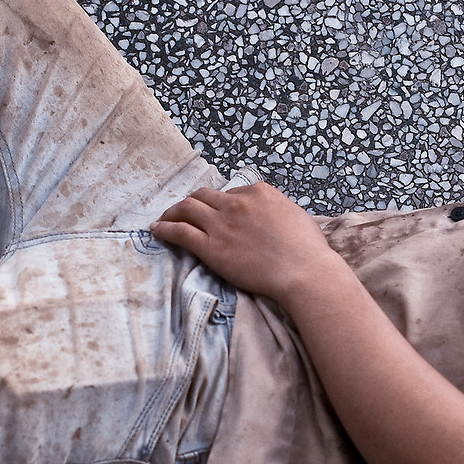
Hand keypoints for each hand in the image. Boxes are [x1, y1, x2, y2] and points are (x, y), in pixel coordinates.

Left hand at [151, 183, 343, 304]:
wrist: (303, 271)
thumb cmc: (308, 249)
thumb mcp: (296, 216)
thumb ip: (278, 211)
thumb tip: (273, 216)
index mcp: (258, 192)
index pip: (232, 192)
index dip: (221, 202)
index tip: (217, 211)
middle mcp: (236, 203)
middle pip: (204, 195)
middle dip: (192, 201)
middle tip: (184, 210)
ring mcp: (221, 224)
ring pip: (186, 208)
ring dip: (172, 211)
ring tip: (164, 218)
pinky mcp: (210, 247)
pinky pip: (179, 232)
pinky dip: (164, 229)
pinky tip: (155, 230)